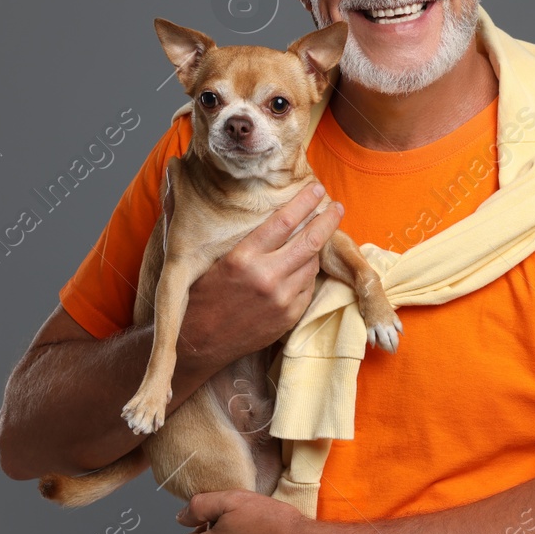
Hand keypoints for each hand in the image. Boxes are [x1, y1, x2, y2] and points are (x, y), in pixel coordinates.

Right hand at [178, 182, 344, 366]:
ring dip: (317, 247)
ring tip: (318, 235)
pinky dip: (308, 273)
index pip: (284, 221)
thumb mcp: (210, 258)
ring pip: (312, 263)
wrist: (198, 344)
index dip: (305, 202)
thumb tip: (232, 197)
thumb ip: (233, 234)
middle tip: (337, 206)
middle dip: (328, 219)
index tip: (316, 190)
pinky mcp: (289, 317)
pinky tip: (303, 265)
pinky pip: (308, 287)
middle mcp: (266, 277)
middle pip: (310, 241)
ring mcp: (282, 299)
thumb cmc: (200, 296)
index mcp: (243, 258)